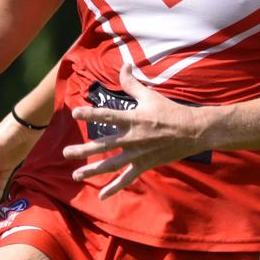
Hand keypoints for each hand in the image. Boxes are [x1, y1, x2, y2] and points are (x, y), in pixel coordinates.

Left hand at [62, 64, 209, 199]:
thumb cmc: (170, 111)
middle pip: (104, 145)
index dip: (91, 113)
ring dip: (92, 170)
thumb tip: (124, 64)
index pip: (108, 115)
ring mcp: (138, 154)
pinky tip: (102, 195)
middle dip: (83, 150)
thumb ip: (132, 83)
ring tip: (76, 175)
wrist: (193, 131)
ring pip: (111, 165)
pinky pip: (127, 178)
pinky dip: (115, 188)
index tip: (75, 112)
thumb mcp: (150, 95)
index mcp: (133, 119)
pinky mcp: (145, 164)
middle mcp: (133, 137)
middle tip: (65, 152)